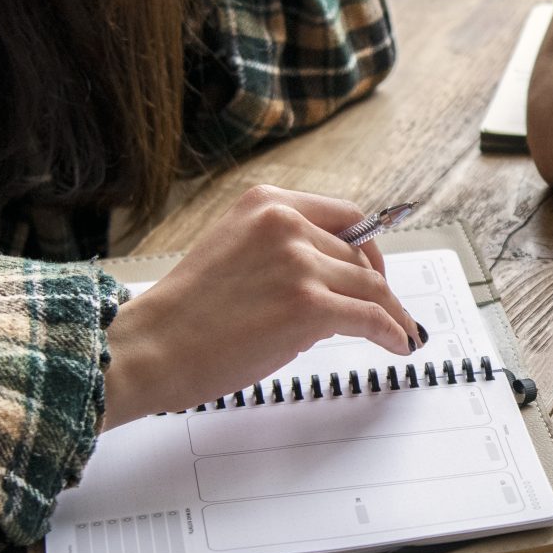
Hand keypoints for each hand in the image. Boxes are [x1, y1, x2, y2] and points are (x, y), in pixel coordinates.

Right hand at [102, 186, 424, 428]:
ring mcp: (299, 264)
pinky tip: (398, 344)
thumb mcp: (233, 254)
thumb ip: (280, 254)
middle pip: (359, 254)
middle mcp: (285, 225)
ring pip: (370, 287)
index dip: (368, 245)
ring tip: (402, 332)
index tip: (375, 268)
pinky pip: (371, 318)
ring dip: (392, 313)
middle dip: (377, 286)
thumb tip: (333, 283)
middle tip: (389, 310)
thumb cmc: (184, 315)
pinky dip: (392, 332)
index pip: (343, 214)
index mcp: (266, 204)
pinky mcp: (309, 307)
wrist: (150, 347)